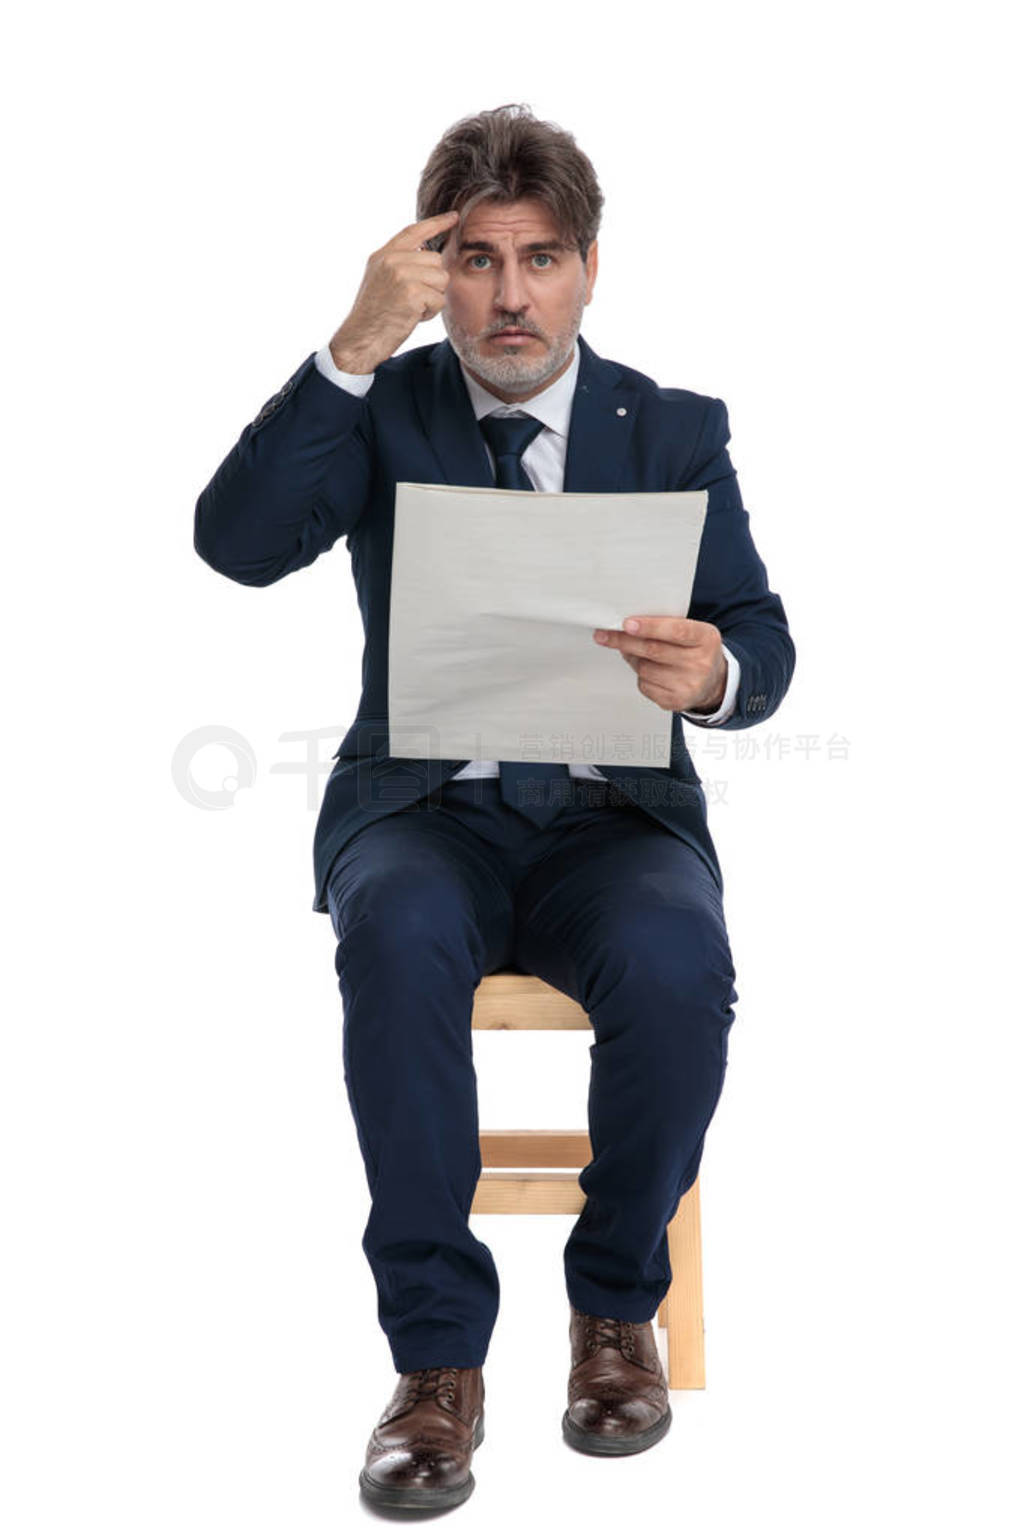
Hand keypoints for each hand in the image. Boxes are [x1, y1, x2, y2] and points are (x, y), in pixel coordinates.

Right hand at [328, 209, 460, 373]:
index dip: (436, 223)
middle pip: (436, 260)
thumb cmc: (373, 316)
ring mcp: (401, 275)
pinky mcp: (412, 293)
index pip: (414, 232)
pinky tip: (412, 317)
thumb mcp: (380, 279)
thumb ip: (400, 263)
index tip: (454, 217)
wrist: (360, 338)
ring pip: (441, 278)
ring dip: (433, 298)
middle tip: (412, 299)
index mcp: (383, 255)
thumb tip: (429, 254)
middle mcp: (392, 260)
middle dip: (432, 282)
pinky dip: (430, 312)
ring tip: (411, 308)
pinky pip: (439, 299)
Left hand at [593, 616, 726, 712]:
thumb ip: (665, 626)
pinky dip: (641, 676)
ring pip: (644, 668)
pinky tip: (651, 671)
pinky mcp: (676, 702)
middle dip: (624, 641)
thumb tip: (626, 628)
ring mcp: (689, 685)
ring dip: (633, 659)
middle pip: (653, 650)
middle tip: (604, 635)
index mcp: (706, 639)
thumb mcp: (691, 632)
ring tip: (638, 653)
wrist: (713, 683)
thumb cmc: (696, 651)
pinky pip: (645, 685)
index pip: (676, 630)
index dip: (649, 627)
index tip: (626, 624)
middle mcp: (701, 663)